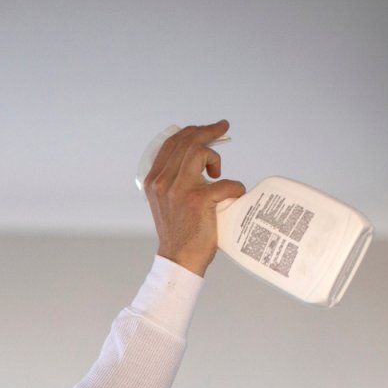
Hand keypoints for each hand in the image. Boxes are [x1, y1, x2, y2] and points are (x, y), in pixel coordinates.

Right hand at [142, 120, 246, 276]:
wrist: (179, 260)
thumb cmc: (179, 232)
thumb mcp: (166, 201)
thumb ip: (175, 181)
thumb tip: (199, 161)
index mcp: (153, 180)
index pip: (171, 143)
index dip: (191, 131)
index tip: (208, 129)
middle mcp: (162, 181)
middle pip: (187, 142)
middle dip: (208, 131)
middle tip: (223, 128)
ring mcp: (179, 190)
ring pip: (200, 152)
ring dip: (215, 157)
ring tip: (218, 172)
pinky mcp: (198, 200)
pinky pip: (225, 182)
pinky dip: (234, 187)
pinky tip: (233, 195)